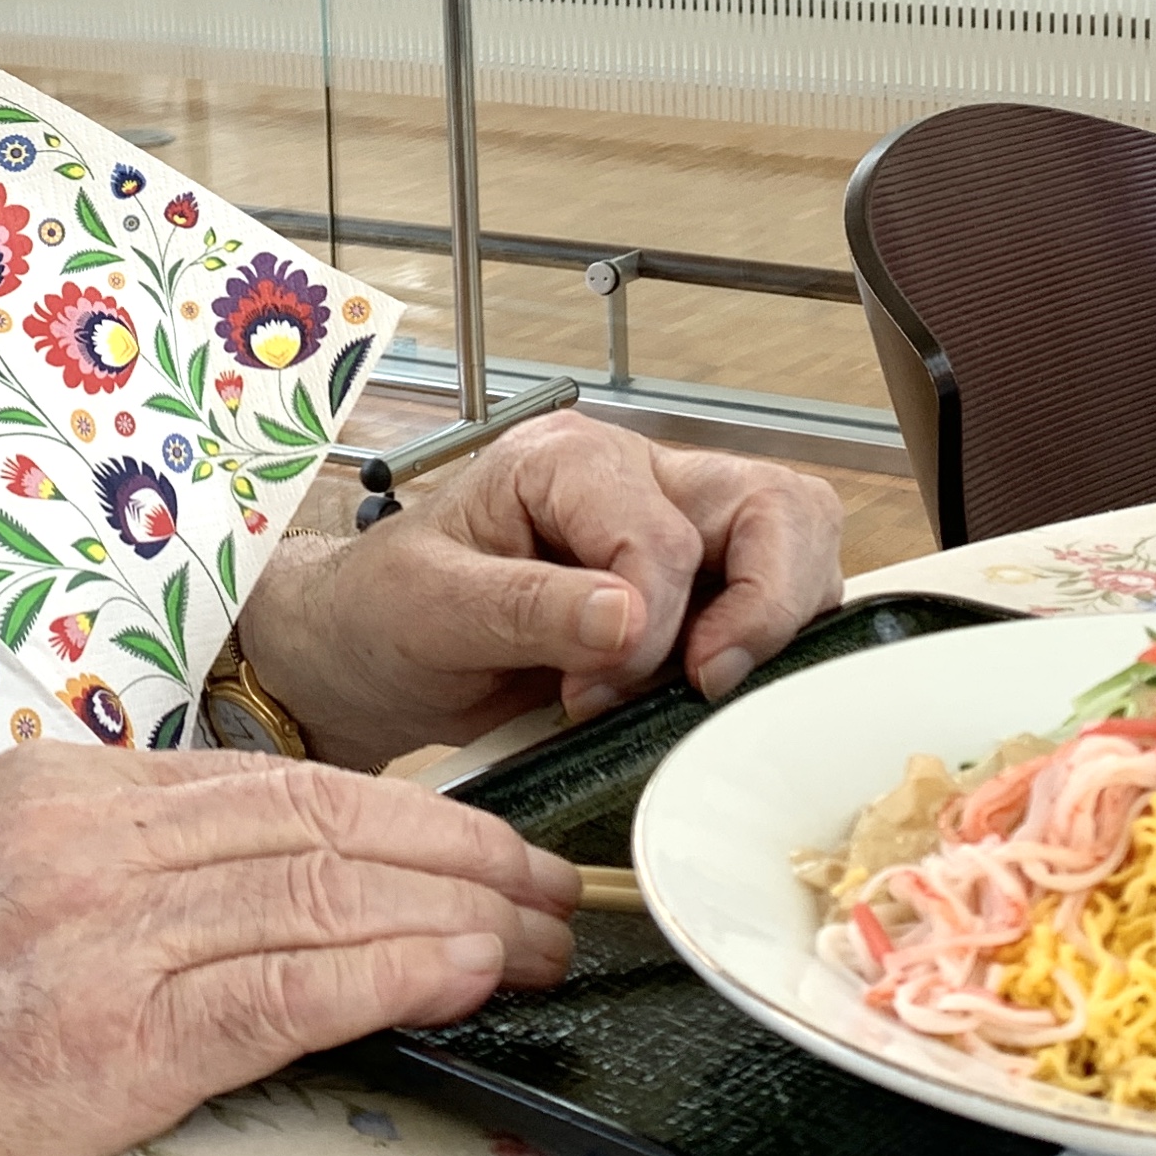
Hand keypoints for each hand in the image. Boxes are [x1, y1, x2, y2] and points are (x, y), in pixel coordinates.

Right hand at [0, 739, 579, 1155]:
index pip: (280, 780)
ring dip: (462, 913)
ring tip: (543, 938)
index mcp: (65, 786)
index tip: (489, 839)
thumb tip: (272, 893)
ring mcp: (97, 930)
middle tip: (556, 883)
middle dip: (464, 847)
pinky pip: (286, 986)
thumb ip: (124, 874)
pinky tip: (466, 974)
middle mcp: (88, 834)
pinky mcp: (105, 1037)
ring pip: (327, 892)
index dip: (410, 806)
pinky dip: (395, 972)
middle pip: (325, 819)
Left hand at [230, 413, 844, 767]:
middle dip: (760, 607)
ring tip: (691, 689)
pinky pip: (774, 600)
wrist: (359, 654)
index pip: (665, 532)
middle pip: (774, 508)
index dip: (653, 620)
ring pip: (796, 545)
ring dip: (769, 628)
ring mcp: (670, 528)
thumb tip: (630, 618)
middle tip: (698, 683)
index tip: (598, 686)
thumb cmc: (380, 613)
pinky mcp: (689, 588)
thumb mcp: (429, 609)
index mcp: (565, 463)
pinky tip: (694, 692)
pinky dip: (762, 650)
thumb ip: (528, 608)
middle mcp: (633, 479)